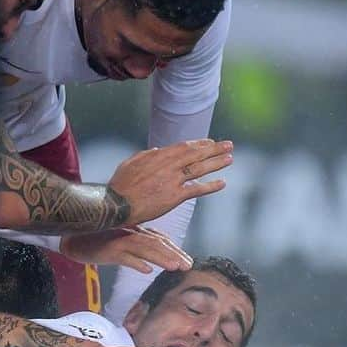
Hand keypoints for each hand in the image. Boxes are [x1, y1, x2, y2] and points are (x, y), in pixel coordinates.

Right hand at [59, 226, 192, 274]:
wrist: (72, 239)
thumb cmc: (95, 241)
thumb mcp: (118, 246)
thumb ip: (134, 253)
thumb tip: (149, 266)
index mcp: (134, 232)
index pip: (159, 240)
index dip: (175, 250)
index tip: (187, 261)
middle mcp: (129, 233)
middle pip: (156, 244)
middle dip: (174, 254)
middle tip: (187, 265)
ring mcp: (119, 240)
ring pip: (145, 248)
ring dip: (160, 257)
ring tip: (174, 267)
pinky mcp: (108, 249)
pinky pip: (124, 256)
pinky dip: (135, 262)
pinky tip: (146, 270)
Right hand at [108, 139, 231, 225]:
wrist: (117, 204)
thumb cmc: (119, 185)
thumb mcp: (130, 163)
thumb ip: (145, 155)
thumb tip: (157, 149)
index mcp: (158, 156)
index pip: (184, 147)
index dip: (199, 144)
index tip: (210, 142)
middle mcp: (168, 165)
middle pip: (196, 154)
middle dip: (214, 149)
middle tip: (229, 145)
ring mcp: (173, 180)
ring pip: (199, 168)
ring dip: (216, 163)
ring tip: (230, 159)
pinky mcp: (174, 197)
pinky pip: (197, 189)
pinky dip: (211, 186)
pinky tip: (222, 183)